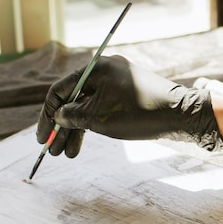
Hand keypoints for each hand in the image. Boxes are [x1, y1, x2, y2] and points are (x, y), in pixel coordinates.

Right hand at [37, 55, 222, 157]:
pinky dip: (91, 125)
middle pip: (73, 100)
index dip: (47, 115)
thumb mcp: (99, 117)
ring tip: (68, 154)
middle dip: (62, 127)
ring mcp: (115, 84)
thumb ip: (73, 116)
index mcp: (95, 69)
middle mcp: (104, 73)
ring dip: (76, 130)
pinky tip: (81, 143)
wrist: (180, 116)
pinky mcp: (125, 97)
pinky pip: (101, 110)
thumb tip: (59, 115)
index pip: (60, 90)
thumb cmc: (139, 113)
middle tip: (54, 150)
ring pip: (87, 108)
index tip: (42, 137)